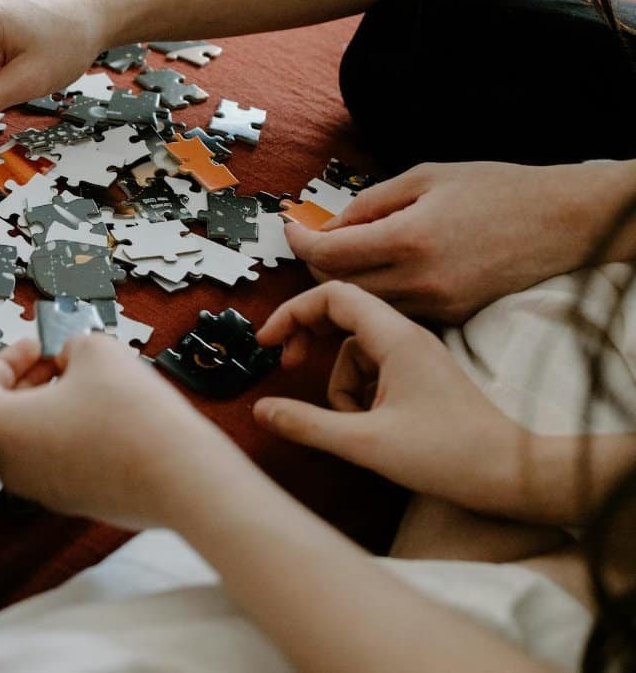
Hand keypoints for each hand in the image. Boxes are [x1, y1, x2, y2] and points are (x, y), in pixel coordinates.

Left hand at [0, 335, 238, 528]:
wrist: (180, 475)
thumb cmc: (132, 418)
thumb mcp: (96, 350)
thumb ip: (72, 345)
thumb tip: (73, 357)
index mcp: (1, 429)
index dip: (8, 358)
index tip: (37, 346)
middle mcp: (13, 466)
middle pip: (4, 415)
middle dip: (31, 380)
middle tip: (62, 361)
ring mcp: (44, 490)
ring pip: (33, 439)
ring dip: (53, 407)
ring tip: (92, 385)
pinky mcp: (76, 502)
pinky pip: (60, 461)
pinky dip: (73, 434)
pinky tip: (110, 417)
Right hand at [252, 282, 525, 510]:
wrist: (509, 475)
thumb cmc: (449, 455)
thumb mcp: (365, 442)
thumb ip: (307, 424)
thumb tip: (262, 409)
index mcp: (396, 338)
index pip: (333, 296)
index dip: (293, 312)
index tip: (267, 341)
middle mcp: (407, 338)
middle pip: (341, 319)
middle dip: (310, 342)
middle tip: (288, 367)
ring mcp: (414, 357)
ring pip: (354, 355)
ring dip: (340, 388)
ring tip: (357, 426)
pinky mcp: (419, 378)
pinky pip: (373, 374)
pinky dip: (360, 398)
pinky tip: (372, 428)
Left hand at [287, 160, 635, 322]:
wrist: (562, 221)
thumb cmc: (496, 189)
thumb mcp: (424, 177)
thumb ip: (369, 204)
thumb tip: (327, 226)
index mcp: (408, 240)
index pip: (328, 254)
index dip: (299, 242)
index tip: (289, 227)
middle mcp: (418, 282)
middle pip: (335, 287)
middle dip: (312, 267)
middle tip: (309, 245)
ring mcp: (435, 307)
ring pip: (361, 307)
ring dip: (339, 286)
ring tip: (336, 260)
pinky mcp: (449, 320)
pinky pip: (393, 313)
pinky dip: (373, 297)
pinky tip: (372, 277)